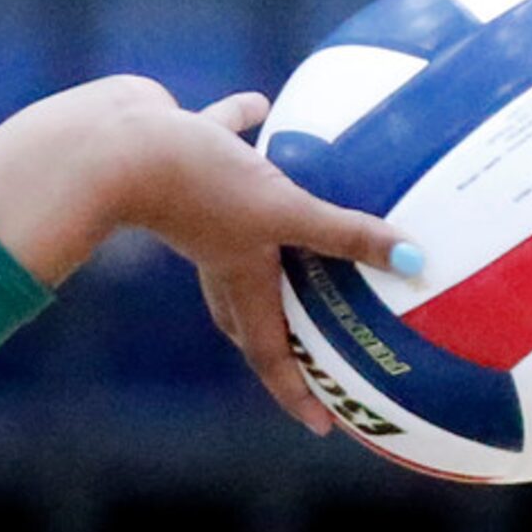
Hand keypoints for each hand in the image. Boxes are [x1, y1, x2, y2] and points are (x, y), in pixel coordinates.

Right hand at [0, 77, 411, 434]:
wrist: (117, 141)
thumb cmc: (197, 186)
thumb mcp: (283, 209)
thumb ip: (347, 235)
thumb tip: (415, 261)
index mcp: (239, 280)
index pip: (273, 355)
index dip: (297, 393)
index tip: (322, 424)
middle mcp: (219, 252)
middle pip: (249, 305)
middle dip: (276, 328)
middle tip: (304, 344)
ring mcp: (200, 204)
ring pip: (238, 230)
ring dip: (268, 236)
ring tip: (298, 226)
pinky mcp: (184, 157)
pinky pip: (220, 146)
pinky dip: (239, 129)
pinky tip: (262, 106)